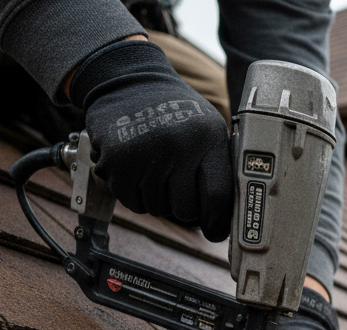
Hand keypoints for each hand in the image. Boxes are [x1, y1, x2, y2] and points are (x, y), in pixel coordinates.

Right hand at [69, 40, 232, 240]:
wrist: (127, 79)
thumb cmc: (176, 112)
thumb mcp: (208, 129)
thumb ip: (220, 169)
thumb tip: (228, 220)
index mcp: (207, 138)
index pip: (218, 198)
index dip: (217, 223)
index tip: (214, 231)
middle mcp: (177, 145)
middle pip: (187, 211)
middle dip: (184, 207)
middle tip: (178, 187)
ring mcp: (145, 153)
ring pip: (159, 209)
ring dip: (158, 200)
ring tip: (156, 171)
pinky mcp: (117, 161)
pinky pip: (134, 204)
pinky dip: (136, 196)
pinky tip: (138, 171)